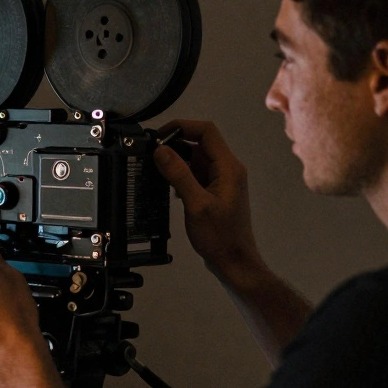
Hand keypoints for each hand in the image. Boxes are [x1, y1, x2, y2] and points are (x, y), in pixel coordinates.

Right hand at [153, 119, 264, 279]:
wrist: (233, 260)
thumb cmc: (221, 237)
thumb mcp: (196, 204)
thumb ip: (179, 174)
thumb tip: (161, 151)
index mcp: (229, 167)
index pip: (207, 131)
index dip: (182, 127)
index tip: (161, 135)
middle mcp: (227, 169)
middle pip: (200, 143)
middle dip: (175, 145)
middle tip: (154, 155)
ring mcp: (221, 180)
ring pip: (196, 158)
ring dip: (177, 161)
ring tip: (159, 172)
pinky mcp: (214, 191)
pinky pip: (195, 173)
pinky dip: (181, 174)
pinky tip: (171, 187)